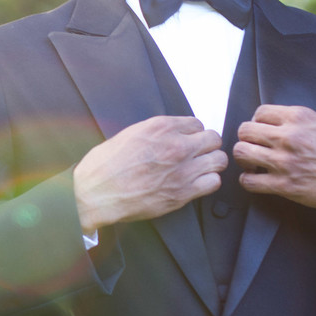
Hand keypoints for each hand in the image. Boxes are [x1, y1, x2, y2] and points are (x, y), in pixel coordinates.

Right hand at [73, 116, 225, 232]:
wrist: (96, 193)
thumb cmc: (105, 165)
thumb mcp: (129, 135)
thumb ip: (155, 133)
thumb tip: (170, 135)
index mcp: (161, 127)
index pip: (197, 123)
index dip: (193, 133)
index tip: (188, 140)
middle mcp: (176, 145)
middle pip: (214, 139)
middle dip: (207, 146)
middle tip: (197, 154)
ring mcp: (183, 169)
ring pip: (219, 161)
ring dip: (210, 164)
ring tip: (199, 169)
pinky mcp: (183, 192)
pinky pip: (213, 183)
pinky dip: (207, 182)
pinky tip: (195, 184)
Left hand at [234, 105, 315, 219]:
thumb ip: (301, 121)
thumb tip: (279, 122)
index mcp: (300, 118)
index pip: (260, 112)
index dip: (258, 123)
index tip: (263, 132)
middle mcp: (289, 137)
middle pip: (244, 130)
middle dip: (247, 139)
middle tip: (255, 148)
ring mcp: (285, 162)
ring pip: (241, 153)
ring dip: (244, 158)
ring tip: (254, 163)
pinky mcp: (285, 186)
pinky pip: (249, 181)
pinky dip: (249, 180)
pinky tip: (258, 179)